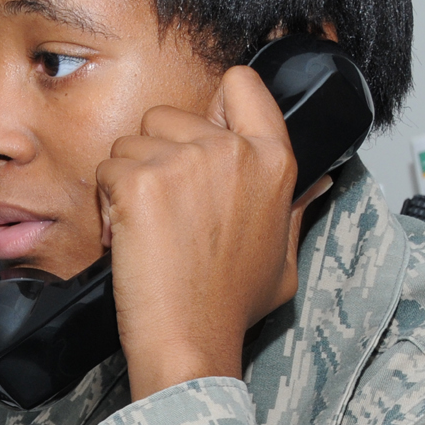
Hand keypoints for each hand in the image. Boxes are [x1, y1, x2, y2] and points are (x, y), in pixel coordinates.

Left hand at [97, 63, 334, 400]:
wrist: (190, 339)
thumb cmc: (231, 305)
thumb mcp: (284, 257)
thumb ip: (296, 210)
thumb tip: (319, 182)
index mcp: (273, 160)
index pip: (241, 86)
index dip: (215, 104)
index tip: (202, 132)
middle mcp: (232, 150)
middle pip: (170, 116)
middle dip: (156, 155)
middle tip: (165, 208)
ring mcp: (185, 162)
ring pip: (131, 141)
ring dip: (127, 179)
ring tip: (145, 227)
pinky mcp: (141, 181)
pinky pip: (107, 170)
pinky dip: (106, 204)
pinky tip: (126, 237)